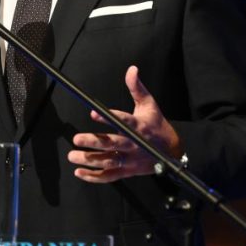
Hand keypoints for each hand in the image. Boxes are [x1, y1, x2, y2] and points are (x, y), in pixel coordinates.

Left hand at [68, 65, 180, 183]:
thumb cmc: (157, 125)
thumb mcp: (149, 104)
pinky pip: (110, 176)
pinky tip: (79, 172)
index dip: (108, 118)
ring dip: (90, 160)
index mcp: (138, 126)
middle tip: (76, 139)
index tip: (93, 113)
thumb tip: (131, 69)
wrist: (173, 152)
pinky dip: (94, 177)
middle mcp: (134, 144)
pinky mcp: (128, 171)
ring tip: (72, 156)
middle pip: (112, 144)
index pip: (123, 120)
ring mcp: (131, 160)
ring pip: (108, 161)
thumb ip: (137, 88)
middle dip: (94, 142)